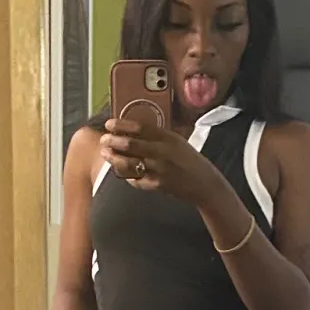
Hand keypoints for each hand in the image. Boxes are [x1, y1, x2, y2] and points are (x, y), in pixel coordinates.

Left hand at [100, 118, 228, 207]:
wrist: (205, 184)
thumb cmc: (190, 162)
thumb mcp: (177, 142)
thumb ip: (158, 137)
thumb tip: (134, 131)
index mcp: (168, 138)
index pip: (140, 128)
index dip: (122, 125)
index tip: (110, 124)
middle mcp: (163, 153)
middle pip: (131, 144)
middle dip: (113, 141)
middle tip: (104, 139)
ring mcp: (159, 170)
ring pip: (130, 163)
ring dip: (115, 159)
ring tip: (106, 154)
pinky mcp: (157, 185)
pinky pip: (136, 180)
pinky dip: (127, 176)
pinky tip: (122, 172)